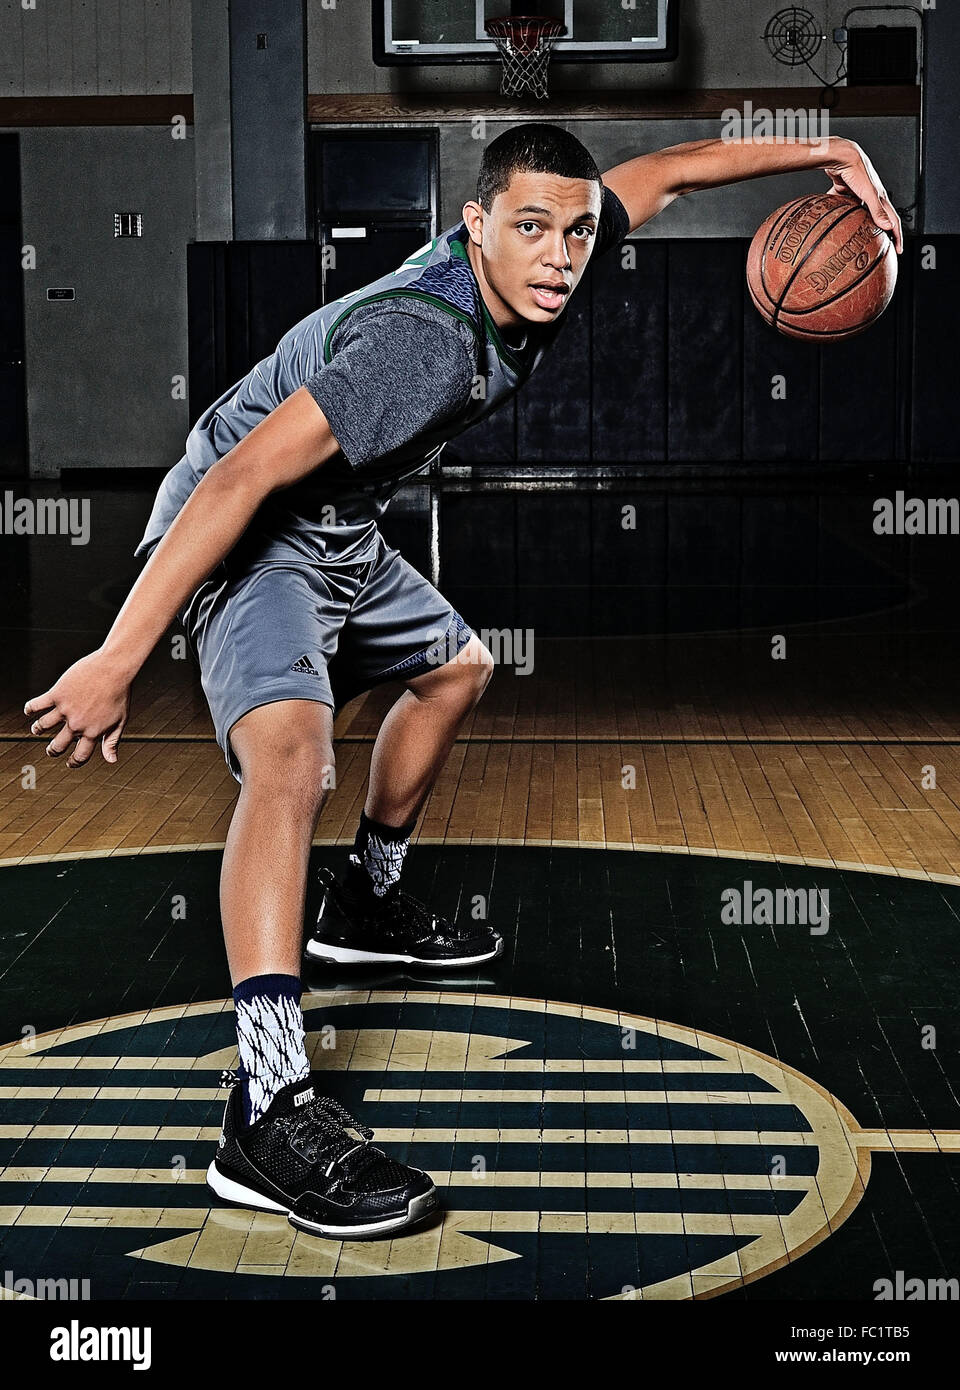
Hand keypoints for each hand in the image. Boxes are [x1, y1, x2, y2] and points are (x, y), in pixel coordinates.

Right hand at [24, 647, 131, 768]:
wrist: (114, 668)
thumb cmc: (119, 694)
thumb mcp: (120, 720)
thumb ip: (112, 741)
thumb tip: (111, 760)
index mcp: (93, 732)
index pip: (80, 756)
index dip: (74, 762)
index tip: (69, 763)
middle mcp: (77, 724)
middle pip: (57, 745)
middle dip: (53, 751)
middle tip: (51, 750)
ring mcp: (65, 709)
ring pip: (42, 726)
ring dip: (38, 730)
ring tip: (37, 729)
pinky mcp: (57, 693)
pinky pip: (36, 705)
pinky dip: (29, 709)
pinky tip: (29, 710)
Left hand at [823, 138, 902, 252]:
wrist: (841, 155)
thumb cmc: (857, 170)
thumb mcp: (868, 193)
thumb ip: (877, 210)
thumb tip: (888, 227)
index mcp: (880, 196)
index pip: (892, 219)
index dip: (897, 235)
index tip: (898, 250)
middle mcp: (870, 195)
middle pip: (877, 217)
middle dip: (879, 232)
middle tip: (879, 246)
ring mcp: (857, 192)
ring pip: (858, 211)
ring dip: (858, 222)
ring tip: (855, 236)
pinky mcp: (844, 189)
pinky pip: (841, 204)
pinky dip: (838, 211)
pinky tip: (831, 219)